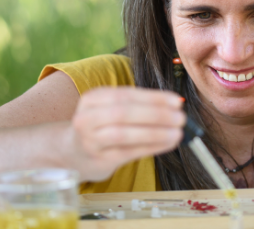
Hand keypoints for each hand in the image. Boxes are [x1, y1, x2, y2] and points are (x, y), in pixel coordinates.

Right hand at [67, 87, 184, 180]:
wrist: (73, 152)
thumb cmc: (101, 127)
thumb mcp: (110, 109)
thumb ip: (138, 105)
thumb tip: (174, 105)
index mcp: (93, 98)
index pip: (126, 94)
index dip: (153, 98)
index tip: (177, 101)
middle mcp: (87, 118)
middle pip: (123, 113)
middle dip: (156, 114)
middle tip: (180, 118)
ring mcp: (91, 140)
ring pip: (124, 134)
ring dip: (155, 133)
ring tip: (177, 133)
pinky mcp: (99, 159)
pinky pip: (129, 152)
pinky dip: (151, 147)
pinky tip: (167, 144)